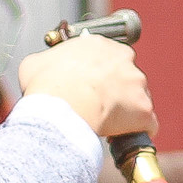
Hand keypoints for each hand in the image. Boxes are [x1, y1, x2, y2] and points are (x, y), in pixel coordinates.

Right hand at [16, 35, 156, 138]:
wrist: (62, 109)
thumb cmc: (47, 85)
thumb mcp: (35, 63)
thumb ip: (47, 61)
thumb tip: (44, 68)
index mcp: (99, 44)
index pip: (106, 57)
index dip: (98, 75)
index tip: (89, 88)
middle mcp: (124, 58)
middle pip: (125, 76)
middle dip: (115, 91)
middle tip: (97, 106)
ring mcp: (137, 83)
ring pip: (137, 99)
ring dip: (126, 111)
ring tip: (107, 124)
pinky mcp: (145, 109)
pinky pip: (147, 123)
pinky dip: (138, 131)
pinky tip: (124, 138)